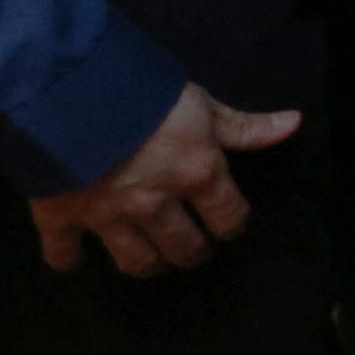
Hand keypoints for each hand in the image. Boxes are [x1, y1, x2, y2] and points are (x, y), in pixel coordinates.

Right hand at [28, 80, 301, 277]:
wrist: (70, 93)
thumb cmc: (145, 92)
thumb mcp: (202, 104)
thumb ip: (243, 126)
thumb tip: (294, 124)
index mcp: (197, 175)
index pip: (230, 219)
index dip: (231, 223)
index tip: (226, 222)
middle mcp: (156, 205)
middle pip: (184, 250)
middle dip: (191, 251)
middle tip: (190, 244)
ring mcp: (108, 217)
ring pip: (135, 262)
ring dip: (146, 262)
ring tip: (149, 254)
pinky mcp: (61, 218)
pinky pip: (64, 254)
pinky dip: (68, 259)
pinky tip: (74, 257)